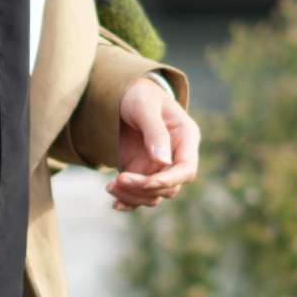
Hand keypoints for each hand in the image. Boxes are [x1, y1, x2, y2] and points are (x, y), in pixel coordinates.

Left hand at [108, 75, 200, 210]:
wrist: (124, 93)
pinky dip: (130, 201)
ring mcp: (159, 166)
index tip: (148, 182)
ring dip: (134, 196)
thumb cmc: (138, 93)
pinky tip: (116, 203)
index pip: (186, 168)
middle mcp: (176, 156)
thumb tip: (163, 161)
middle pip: (170, 186)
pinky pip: (141, 194)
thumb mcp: (144, 106)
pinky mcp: (143, 171)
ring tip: (110, 187)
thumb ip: (155, 131)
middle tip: (118, 179)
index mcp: (185, 137)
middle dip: (145, 187)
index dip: (170, 179)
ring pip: (155, 194)